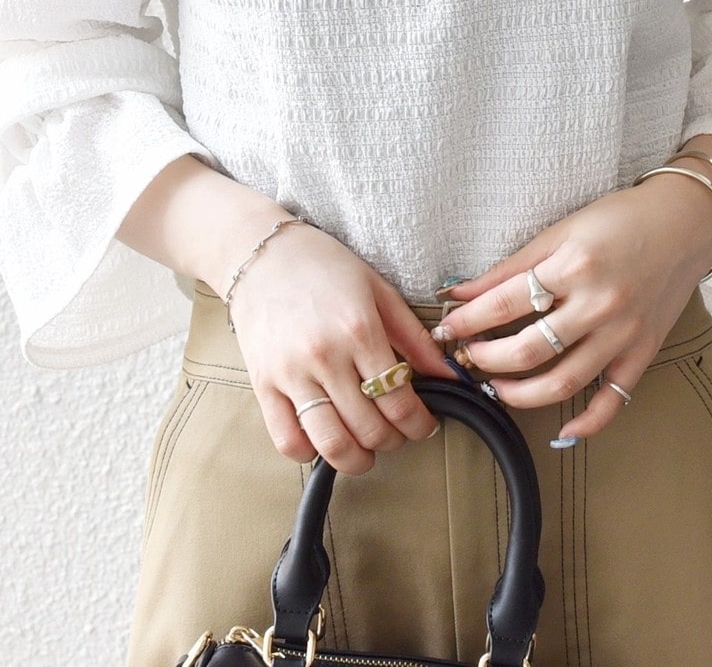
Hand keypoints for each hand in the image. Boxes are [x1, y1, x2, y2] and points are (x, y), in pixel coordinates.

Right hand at [226, 224, 455, 474]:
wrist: (261, 252)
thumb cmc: (324, 266)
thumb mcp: (378, 290)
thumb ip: (414, 337)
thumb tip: (450, 375)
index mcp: (360, 330)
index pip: (399, 401)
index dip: (419, 424)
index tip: (423, 425)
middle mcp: (325, 356)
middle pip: (369, 429)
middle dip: (392, 441)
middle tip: (396, 432)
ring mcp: (290, 373)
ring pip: (331, 443)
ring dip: (356, 459)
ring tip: (365, 449)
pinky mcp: (262, 384)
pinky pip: (287, 439)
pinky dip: (310, 453)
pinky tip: (323, 440)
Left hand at [431, 176, 711, 441]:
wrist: (683, 224)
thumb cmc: (618, 219)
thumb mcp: (560, 231)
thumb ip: (511, 266)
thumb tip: (461, 292)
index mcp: (574, 266)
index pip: (506, 304)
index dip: (467, 320)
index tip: (444, 329)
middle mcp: (599, 304)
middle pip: (530, 349)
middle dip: (487, 359)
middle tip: (465, 358)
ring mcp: (624, 333)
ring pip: (564, 382)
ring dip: (521, 394)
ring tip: (495, 388)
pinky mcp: (643, 352)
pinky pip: (614, 399)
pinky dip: (588, 423)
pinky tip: (561, 432)